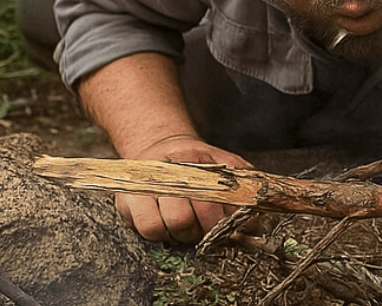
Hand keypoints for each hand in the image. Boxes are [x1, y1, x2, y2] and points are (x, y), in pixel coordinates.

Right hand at [115, 135, 250, 242]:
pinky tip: (168, 224)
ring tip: (186, 224)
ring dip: (176, 234)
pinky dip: (157, 234)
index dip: (220, 220)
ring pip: (156, 230)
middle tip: (204, 225)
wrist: (162, 147)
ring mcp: (139, 188)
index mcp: (189, 160)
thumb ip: (245, 182)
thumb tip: (258, 215)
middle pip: (181, 220)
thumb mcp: (227, 163)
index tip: (226, 222)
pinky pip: (140, 230)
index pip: (207, 203)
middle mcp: (161, 173)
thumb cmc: (199, 162)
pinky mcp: (124, 202)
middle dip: (197, 230)